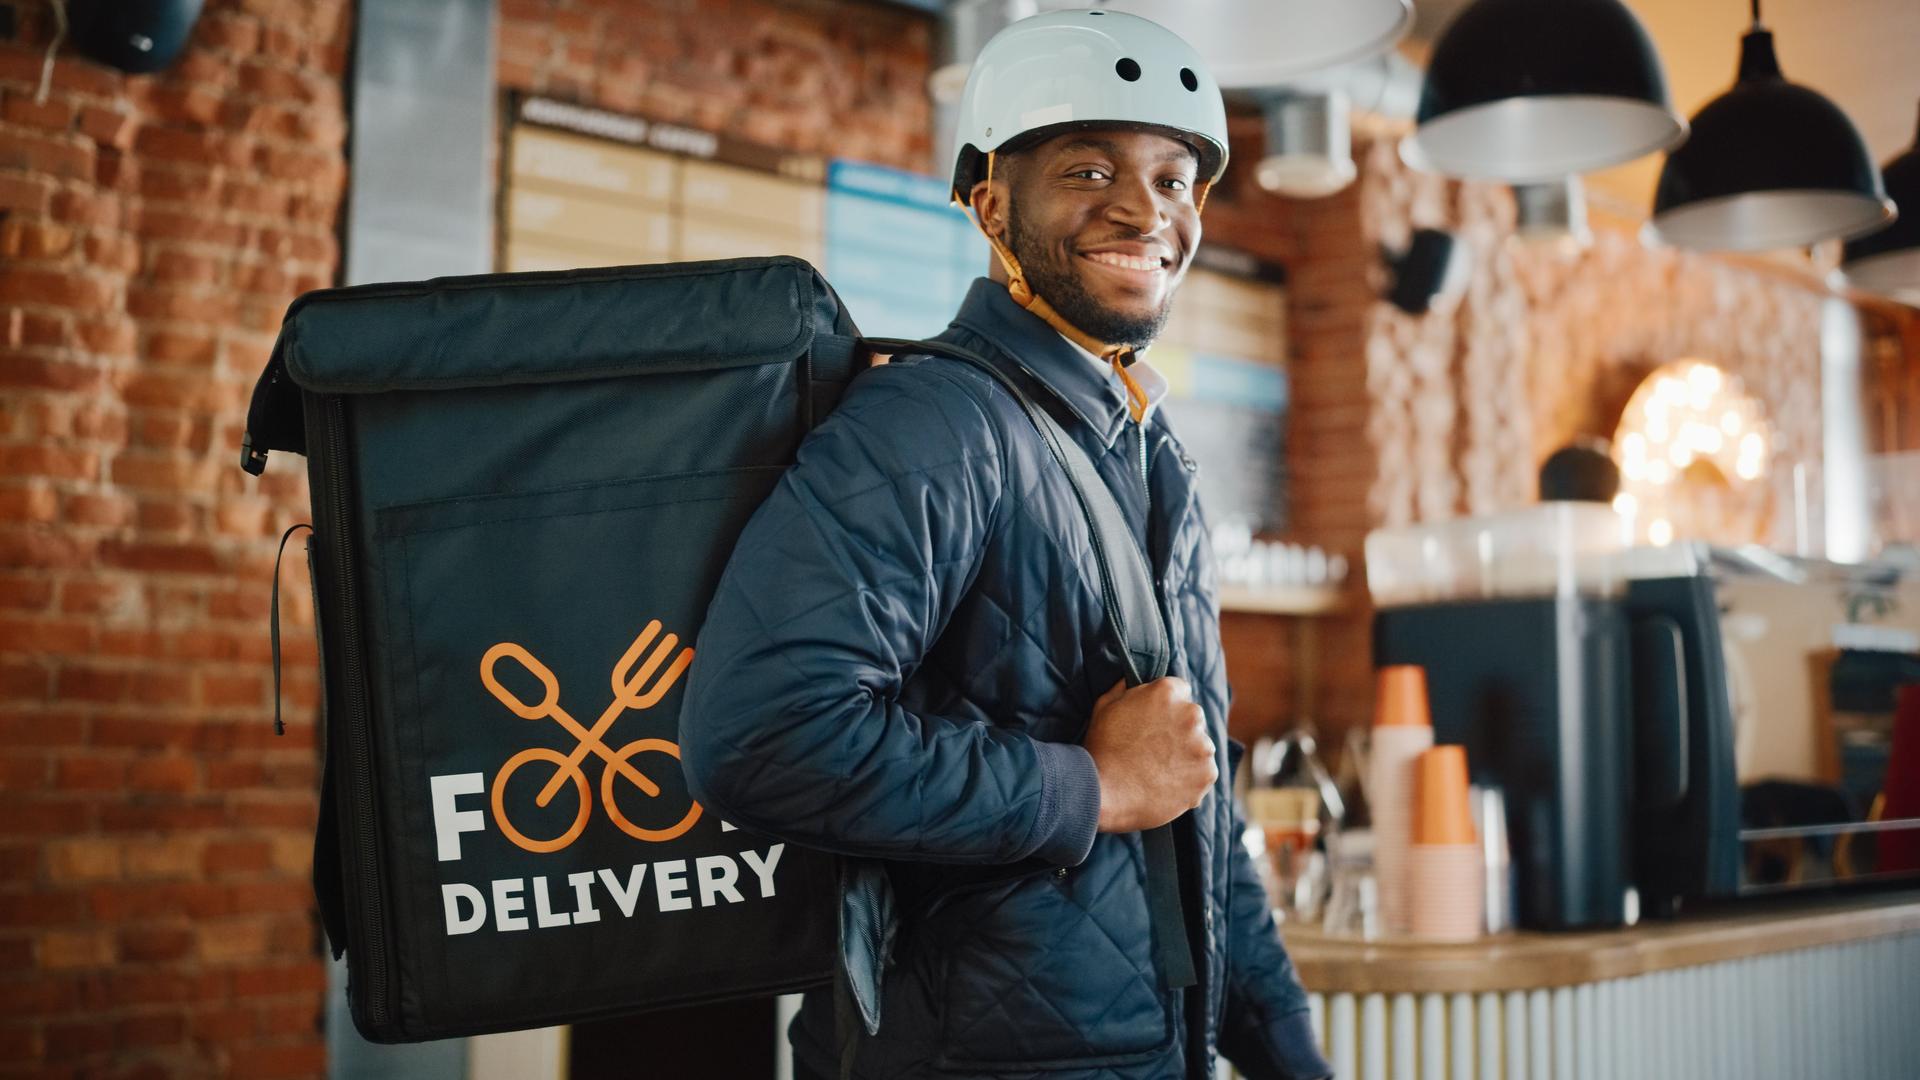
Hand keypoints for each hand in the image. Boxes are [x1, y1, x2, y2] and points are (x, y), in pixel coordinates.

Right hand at [1085, 677, 1216, 832]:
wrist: (1104, 794)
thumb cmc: (1101, 748)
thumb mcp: (1105, 705)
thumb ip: (1124, 688)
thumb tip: (1130, 679)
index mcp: (1167, 692)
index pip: (1180, 691)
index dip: (1166, 707)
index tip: (1156, 722)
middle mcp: (1191, 714)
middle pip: (1193, 719)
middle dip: (1179, 731)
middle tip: (1155, 750)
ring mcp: (1203, 746)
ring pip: (1200, 747)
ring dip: (1187, 755)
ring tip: (1159, 771)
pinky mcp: (1207, 774)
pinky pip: (1203, 773)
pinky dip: (1190, 779)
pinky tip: (1166, 784)